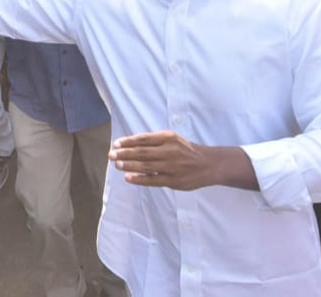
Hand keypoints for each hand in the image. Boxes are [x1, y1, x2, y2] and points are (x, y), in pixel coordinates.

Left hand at [109, 131, 224, 190]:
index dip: (128, 141)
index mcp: (168, 138)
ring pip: (146, 166)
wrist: (209, 164)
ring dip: (129, 166)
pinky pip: (153, 180)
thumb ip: (154, 140)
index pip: (143, 139)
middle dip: (124, 153)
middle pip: (142, 152)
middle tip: (111, 155)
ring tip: (117, 165)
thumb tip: (129, 144)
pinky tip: (129, 178)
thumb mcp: (172, 139)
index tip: (116, 144)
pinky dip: (140, 179)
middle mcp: (170, 151)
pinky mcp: (174, 181)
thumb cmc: (185, 150)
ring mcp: (172, 167)